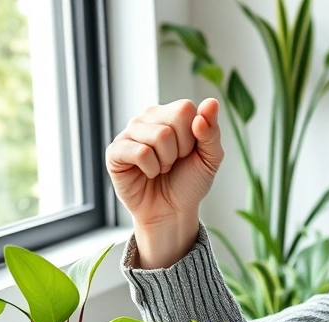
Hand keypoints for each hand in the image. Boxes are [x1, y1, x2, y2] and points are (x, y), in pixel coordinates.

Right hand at [106, 98, 223, 268]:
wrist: (172, 211)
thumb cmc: (189, 182)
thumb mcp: (210, 159)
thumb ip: (212, 131)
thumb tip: (211, 102)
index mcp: (172, 114)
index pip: (186, 108)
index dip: (195, 135)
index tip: (190, 151)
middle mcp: (148, 118)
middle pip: (174, 120)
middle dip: (182, 149)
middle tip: (174, 162)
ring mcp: (130, 133)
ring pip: (159, 136)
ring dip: (167, 161)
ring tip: (161, 168)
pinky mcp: (115, 151)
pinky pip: (140, 152)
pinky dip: (151, 169)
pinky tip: (148, 173)